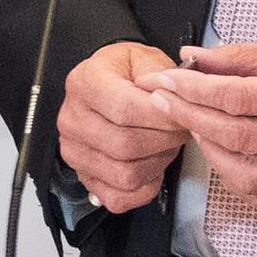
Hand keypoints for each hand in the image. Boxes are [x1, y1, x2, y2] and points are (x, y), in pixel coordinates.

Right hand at [55, 41, 182, 213]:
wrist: (112, 81)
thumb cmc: (130, 72)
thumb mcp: (148, 58)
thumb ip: (163, 77)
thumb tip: (173, 99)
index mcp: (86, 83)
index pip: (125, 110)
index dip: (162, 118)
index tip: (183, 115)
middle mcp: (73, 119)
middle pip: (125, 146)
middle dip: (165, 141)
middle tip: (180, 130)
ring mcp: (74, 151)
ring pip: (124, 174)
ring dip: (157, 163)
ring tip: (165, 144)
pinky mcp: (83, 176)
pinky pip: (118, 197)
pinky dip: (143, 188)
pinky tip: (151, 166)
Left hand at [148, 32, 256, 205]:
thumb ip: (242, 57)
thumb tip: (195, 59)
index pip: (235, 97)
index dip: (193, 89)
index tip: (167, 80)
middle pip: (234, 134)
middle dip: (189, 115)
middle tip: (162, 100)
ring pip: (244, 172)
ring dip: (209, 151)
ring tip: (194, 126)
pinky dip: (235, 175)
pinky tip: (223, 153)